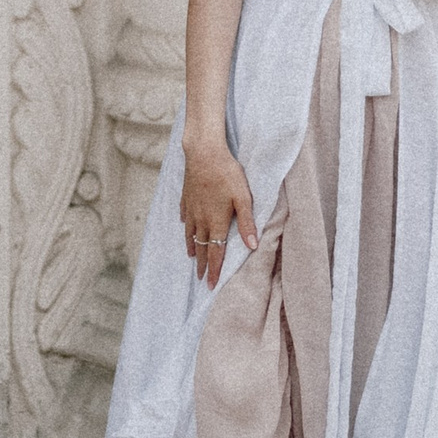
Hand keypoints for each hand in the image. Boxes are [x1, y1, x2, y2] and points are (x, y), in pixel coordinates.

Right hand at [180, 144, 254, 287]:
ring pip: (191, 234)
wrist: (203, 152)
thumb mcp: (243, 197)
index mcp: (216, 222)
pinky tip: (185, 226)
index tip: (211, 285)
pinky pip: (185, 216)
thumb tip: (252, 246)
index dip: (213, 270)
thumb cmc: (226, 173)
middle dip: (202, 264)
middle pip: (201, 247)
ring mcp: (191, 208)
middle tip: (200, 278)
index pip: (215, 252)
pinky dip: (186, 226)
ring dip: (193, 247)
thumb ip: (247, 223)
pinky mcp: (186, 197)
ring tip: (192, 257)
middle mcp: (201, 219)